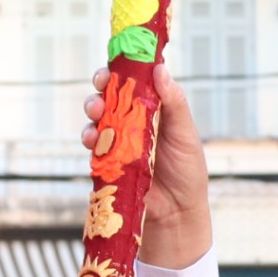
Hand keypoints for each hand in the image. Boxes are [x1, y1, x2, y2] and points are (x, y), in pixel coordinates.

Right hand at [80, 60, 212, 268]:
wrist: (176, 212)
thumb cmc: (187, 171)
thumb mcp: (185, 133)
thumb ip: (174, 103)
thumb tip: (160, 69)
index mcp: (155, 108)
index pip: (135, 81)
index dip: (123, 69)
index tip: (115, 64)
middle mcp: (134, 120)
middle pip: (111, 95)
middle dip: (101, 88)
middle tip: (100, 88)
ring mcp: (119, 140)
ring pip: (98, 117)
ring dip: (93, 111)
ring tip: (96, 114)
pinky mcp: (108, 159)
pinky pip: (93, 143)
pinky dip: (90, 138)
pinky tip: (93, 140)